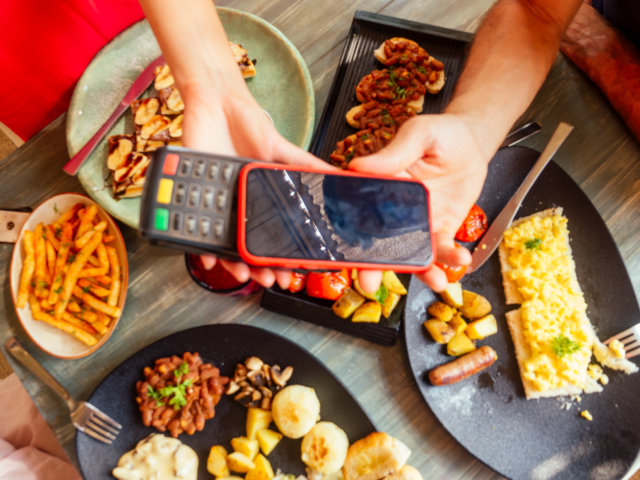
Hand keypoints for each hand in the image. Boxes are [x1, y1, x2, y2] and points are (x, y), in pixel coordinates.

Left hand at [182, 85, 329, 287]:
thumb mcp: (283, 148)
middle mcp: (241, 206)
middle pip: (250, 247)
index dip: (282, 257)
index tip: (291, 273)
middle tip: (270, 280)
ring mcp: (219, 205)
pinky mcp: (196, 197)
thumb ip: (307, 166)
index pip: (273, 235)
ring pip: (227, 245)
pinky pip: (195, 231)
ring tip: (244, 273)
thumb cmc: (249, 125)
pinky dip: (201, 248)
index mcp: (261, 198)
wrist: (216, 104)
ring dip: (235, 265)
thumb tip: (339, 177)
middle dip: (261, 269)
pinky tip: (209, 259)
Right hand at [348, 113, 488, 291]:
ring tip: (435, 281)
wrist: (471, 141)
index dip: (347, 237)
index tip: (344, 257)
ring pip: (411, 253)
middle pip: (379, 244)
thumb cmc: (440, 133)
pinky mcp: (441, 228)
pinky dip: (450, 258)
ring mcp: (418, 223)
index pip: (357, 214)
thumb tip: (358, 165)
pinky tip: (460, 259)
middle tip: (369, 286)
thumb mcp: (417, 134)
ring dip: (421, 271)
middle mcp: (394, 210)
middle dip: (374, 268)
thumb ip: (394, 152)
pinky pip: (442, 249)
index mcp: (379, 187)